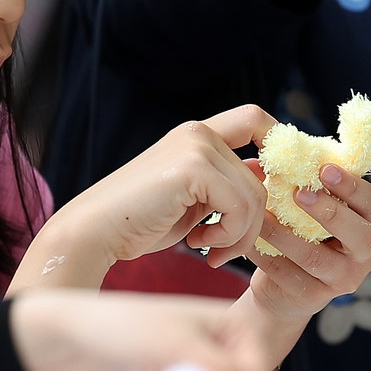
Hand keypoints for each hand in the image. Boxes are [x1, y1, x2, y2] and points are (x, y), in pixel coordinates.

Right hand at [9, 105, 273, 293]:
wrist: (93, 234)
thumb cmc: (139, 224)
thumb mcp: (194, 201)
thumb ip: (227, 187)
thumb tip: (271, 182)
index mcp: (197, 134)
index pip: (257, 120)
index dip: (278, 146)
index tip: (276, 189)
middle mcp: (198, 132)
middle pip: (263, 172)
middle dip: (258, 216)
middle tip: (233, 246)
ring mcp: (195, 145)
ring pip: (255, 194)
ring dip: (240, 234)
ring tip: (211, 250)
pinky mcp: (192, 168)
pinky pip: (240, 206)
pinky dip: (229, 235)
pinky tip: (199, 244)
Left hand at [243, 163, 370, 356]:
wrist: (284, 287)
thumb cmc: (303, 233)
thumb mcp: (315, 211)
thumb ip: (314, 187)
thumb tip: (285, 153)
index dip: (352, 186)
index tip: (324, 169)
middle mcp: (366, 255)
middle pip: (357, 235)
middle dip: (329, 211)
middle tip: (300, 192)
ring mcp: (343, 281)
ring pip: (315, 257)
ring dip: (285, 233)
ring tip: (260, 214)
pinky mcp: (314, 299)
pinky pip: (288, 274)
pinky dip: (266, 255)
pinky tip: (249, 239)